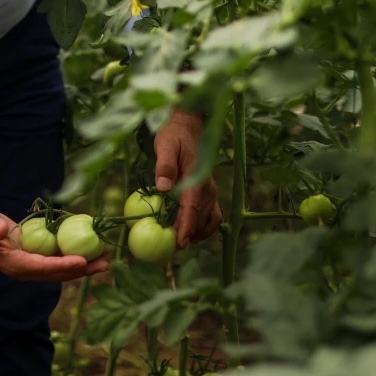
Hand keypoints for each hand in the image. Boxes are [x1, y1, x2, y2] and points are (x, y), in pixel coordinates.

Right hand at [0, 205, 109, 282]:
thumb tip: (3, 229)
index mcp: (14, 265)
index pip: (42, 268)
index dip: (62, 265)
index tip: (82, 260)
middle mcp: (26, 270)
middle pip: (58, 273)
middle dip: (82, 270)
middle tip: (104, 263)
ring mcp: (32, 265)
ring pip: (62, 268)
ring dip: (84, 265)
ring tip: (106, 257)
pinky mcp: (36, 257)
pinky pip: (59, 258)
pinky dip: (75, 254)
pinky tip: (91, 248)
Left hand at [153, 108, 222, 247]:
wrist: (188, 126)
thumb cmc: (174, 135)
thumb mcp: (165, 144)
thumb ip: (165, 166)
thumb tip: (162, 189)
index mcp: (197, 177)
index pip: (192, 207)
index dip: (186, 227)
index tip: (179, 243)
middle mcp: (208, 187)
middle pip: (201, 217)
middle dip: (190, 235)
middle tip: (173, 250)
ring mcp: (211, 190)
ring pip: (210, 218)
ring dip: (198, 232)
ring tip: (182, 243)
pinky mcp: (209, 191)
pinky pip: (212, 213)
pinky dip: (205, 226)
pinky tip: (192, 233)